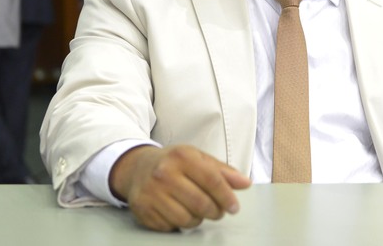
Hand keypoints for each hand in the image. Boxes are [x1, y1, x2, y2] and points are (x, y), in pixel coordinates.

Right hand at [109, 145, 251, 231]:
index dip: (227, 197)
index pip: (212, 180)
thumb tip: (245, 183)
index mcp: (182, 157)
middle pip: (201, 203)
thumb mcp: (198, 158)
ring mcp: (151, 193)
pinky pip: (171, 226)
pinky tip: (179, 211)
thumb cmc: (174, 163)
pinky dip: (180, 223)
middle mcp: (164, 173)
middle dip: (215, 211)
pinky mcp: (143, 210)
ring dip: (198, 219)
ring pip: (186, 219)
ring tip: (198, 209)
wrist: (137, 167)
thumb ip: (223, 171)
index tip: (234, 207)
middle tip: (218, 211)